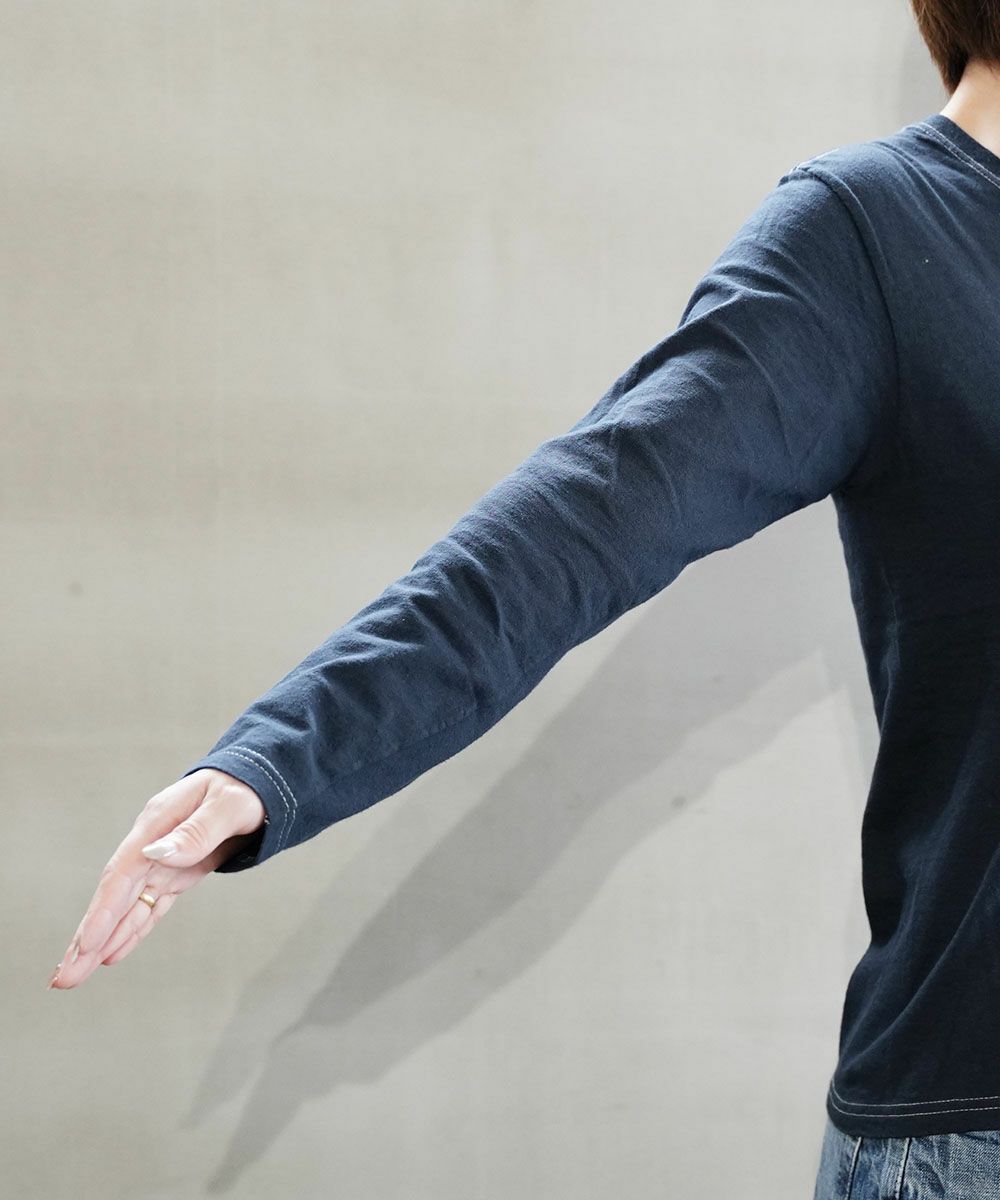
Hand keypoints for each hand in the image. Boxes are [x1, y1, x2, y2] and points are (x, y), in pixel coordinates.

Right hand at [46, 768, 265, 990]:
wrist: (257, 781)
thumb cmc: (243, 788)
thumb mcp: (229, 805)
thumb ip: (195, 832)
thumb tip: (156, 855)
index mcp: (157, 824)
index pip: (122, 874)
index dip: (102, 912)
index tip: (85, 945)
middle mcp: (151, 845)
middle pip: (114, 897)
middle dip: (89, 939)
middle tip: (64, 979)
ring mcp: (161, 861)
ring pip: (126, 908)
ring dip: (102, 942)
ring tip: (73, 976)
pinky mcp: (176, 874)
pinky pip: (149, 907)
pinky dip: (131, 931)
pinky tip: (112, 954)